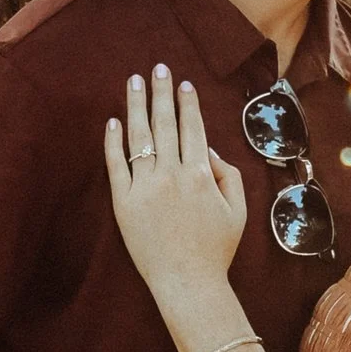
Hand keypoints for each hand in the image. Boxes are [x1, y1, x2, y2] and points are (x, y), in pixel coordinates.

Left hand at [104, 63, 247, 305]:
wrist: (188, 283)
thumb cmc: (216, 250)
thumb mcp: (237, 211)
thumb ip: (229, 176)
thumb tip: (210, 151)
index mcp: (202, 175)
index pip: (193, 128)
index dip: (189, 104)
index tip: (184, 84)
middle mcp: (173, 175)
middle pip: (165, 123)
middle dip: (162, 92)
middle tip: (158, 67)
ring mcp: (145, 188)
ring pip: (139, 136)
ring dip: (137, 105)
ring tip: (134, 82)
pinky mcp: (124, 203)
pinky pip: (116, 165)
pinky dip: (114, 141)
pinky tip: (113, 121)